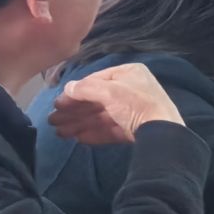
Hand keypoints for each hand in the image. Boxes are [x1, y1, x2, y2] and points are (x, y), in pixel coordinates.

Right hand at [48, 63, 184, 144]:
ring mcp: (133, 111)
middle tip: (52, 121)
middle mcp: (131, 90)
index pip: (97, 80)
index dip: (76, 92)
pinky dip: (93, 133)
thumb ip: (86, 88)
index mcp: (129, 74)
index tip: (58, 103)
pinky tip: (77, 139)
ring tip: (59, 133)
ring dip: (79, 123)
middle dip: (74, 111)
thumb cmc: (135, 103)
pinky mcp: (133, 129)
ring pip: (101, 116)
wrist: (160, 130)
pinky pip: (109, 129)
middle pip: (97, 100)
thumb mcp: (109, 91)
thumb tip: (68, 87)